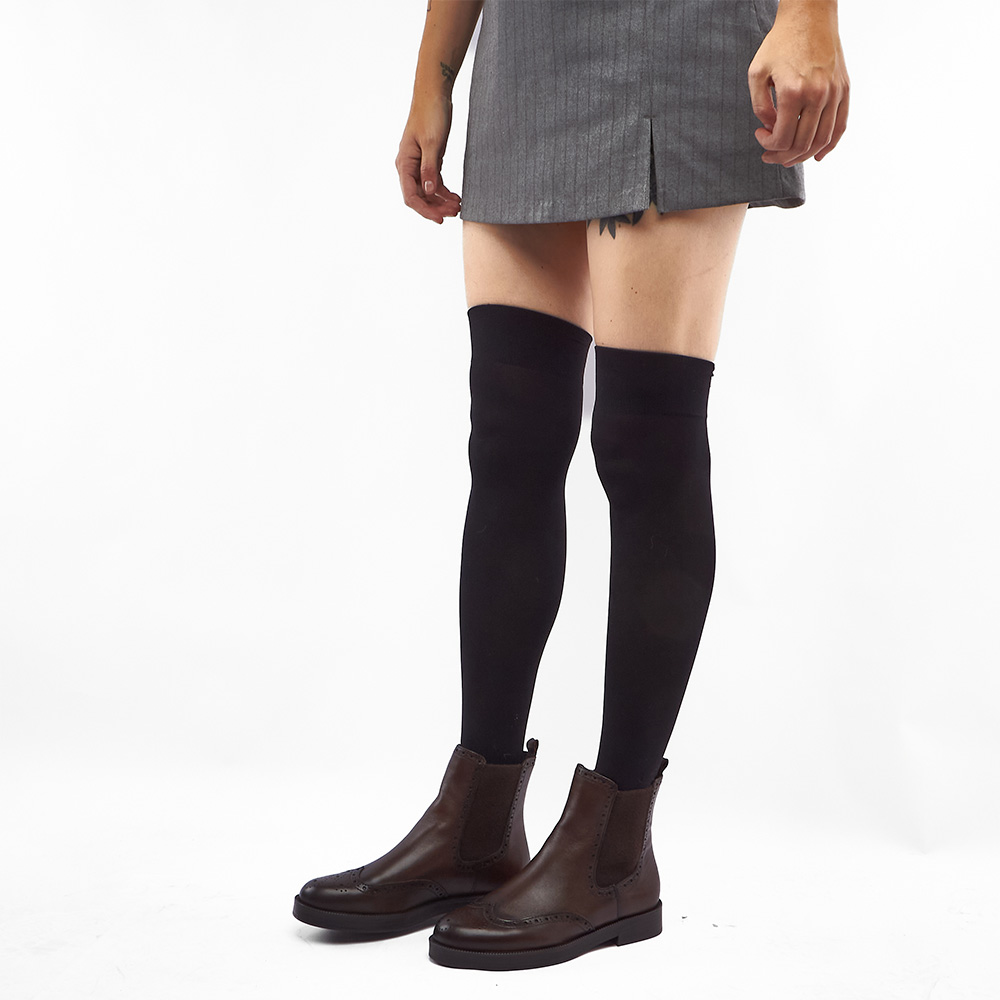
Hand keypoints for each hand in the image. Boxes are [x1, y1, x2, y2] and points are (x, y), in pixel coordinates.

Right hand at [395, 94, 462, 223]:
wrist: (435, 94)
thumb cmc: (431, 114)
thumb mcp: (432, 143)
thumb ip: (430, 169)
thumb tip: (428, 192)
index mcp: (404, 163)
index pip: (411, 196)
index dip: (425, 210)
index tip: (440, 219)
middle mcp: (409, 167)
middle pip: (419, 197)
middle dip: (436, 207)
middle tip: (455, 213)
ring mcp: (419, 165)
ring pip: (428, 192)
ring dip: (442, 202)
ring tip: (458, 206)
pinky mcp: (429, 160)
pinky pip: (435, 182)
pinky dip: (444, 192)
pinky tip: (456, 198)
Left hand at [748, 0, 849, 165]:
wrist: (809, 15)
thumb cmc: (780, 43)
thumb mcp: (756, 73)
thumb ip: (759, 106)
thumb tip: (771, 129)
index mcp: (793, 91)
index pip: (782, 138)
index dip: (768, 145)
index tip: (760, 136)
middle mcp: (817, 94)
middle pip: (801, 144)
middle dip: (782, 156)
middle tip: (769, 155)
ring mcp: (834, 92)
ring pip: (821, 140)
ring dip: (803, 155)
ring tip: (788, 156)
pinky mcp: (844, 89)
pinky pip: (840, 126)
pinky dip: (829, 145)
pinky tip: (816, 155)